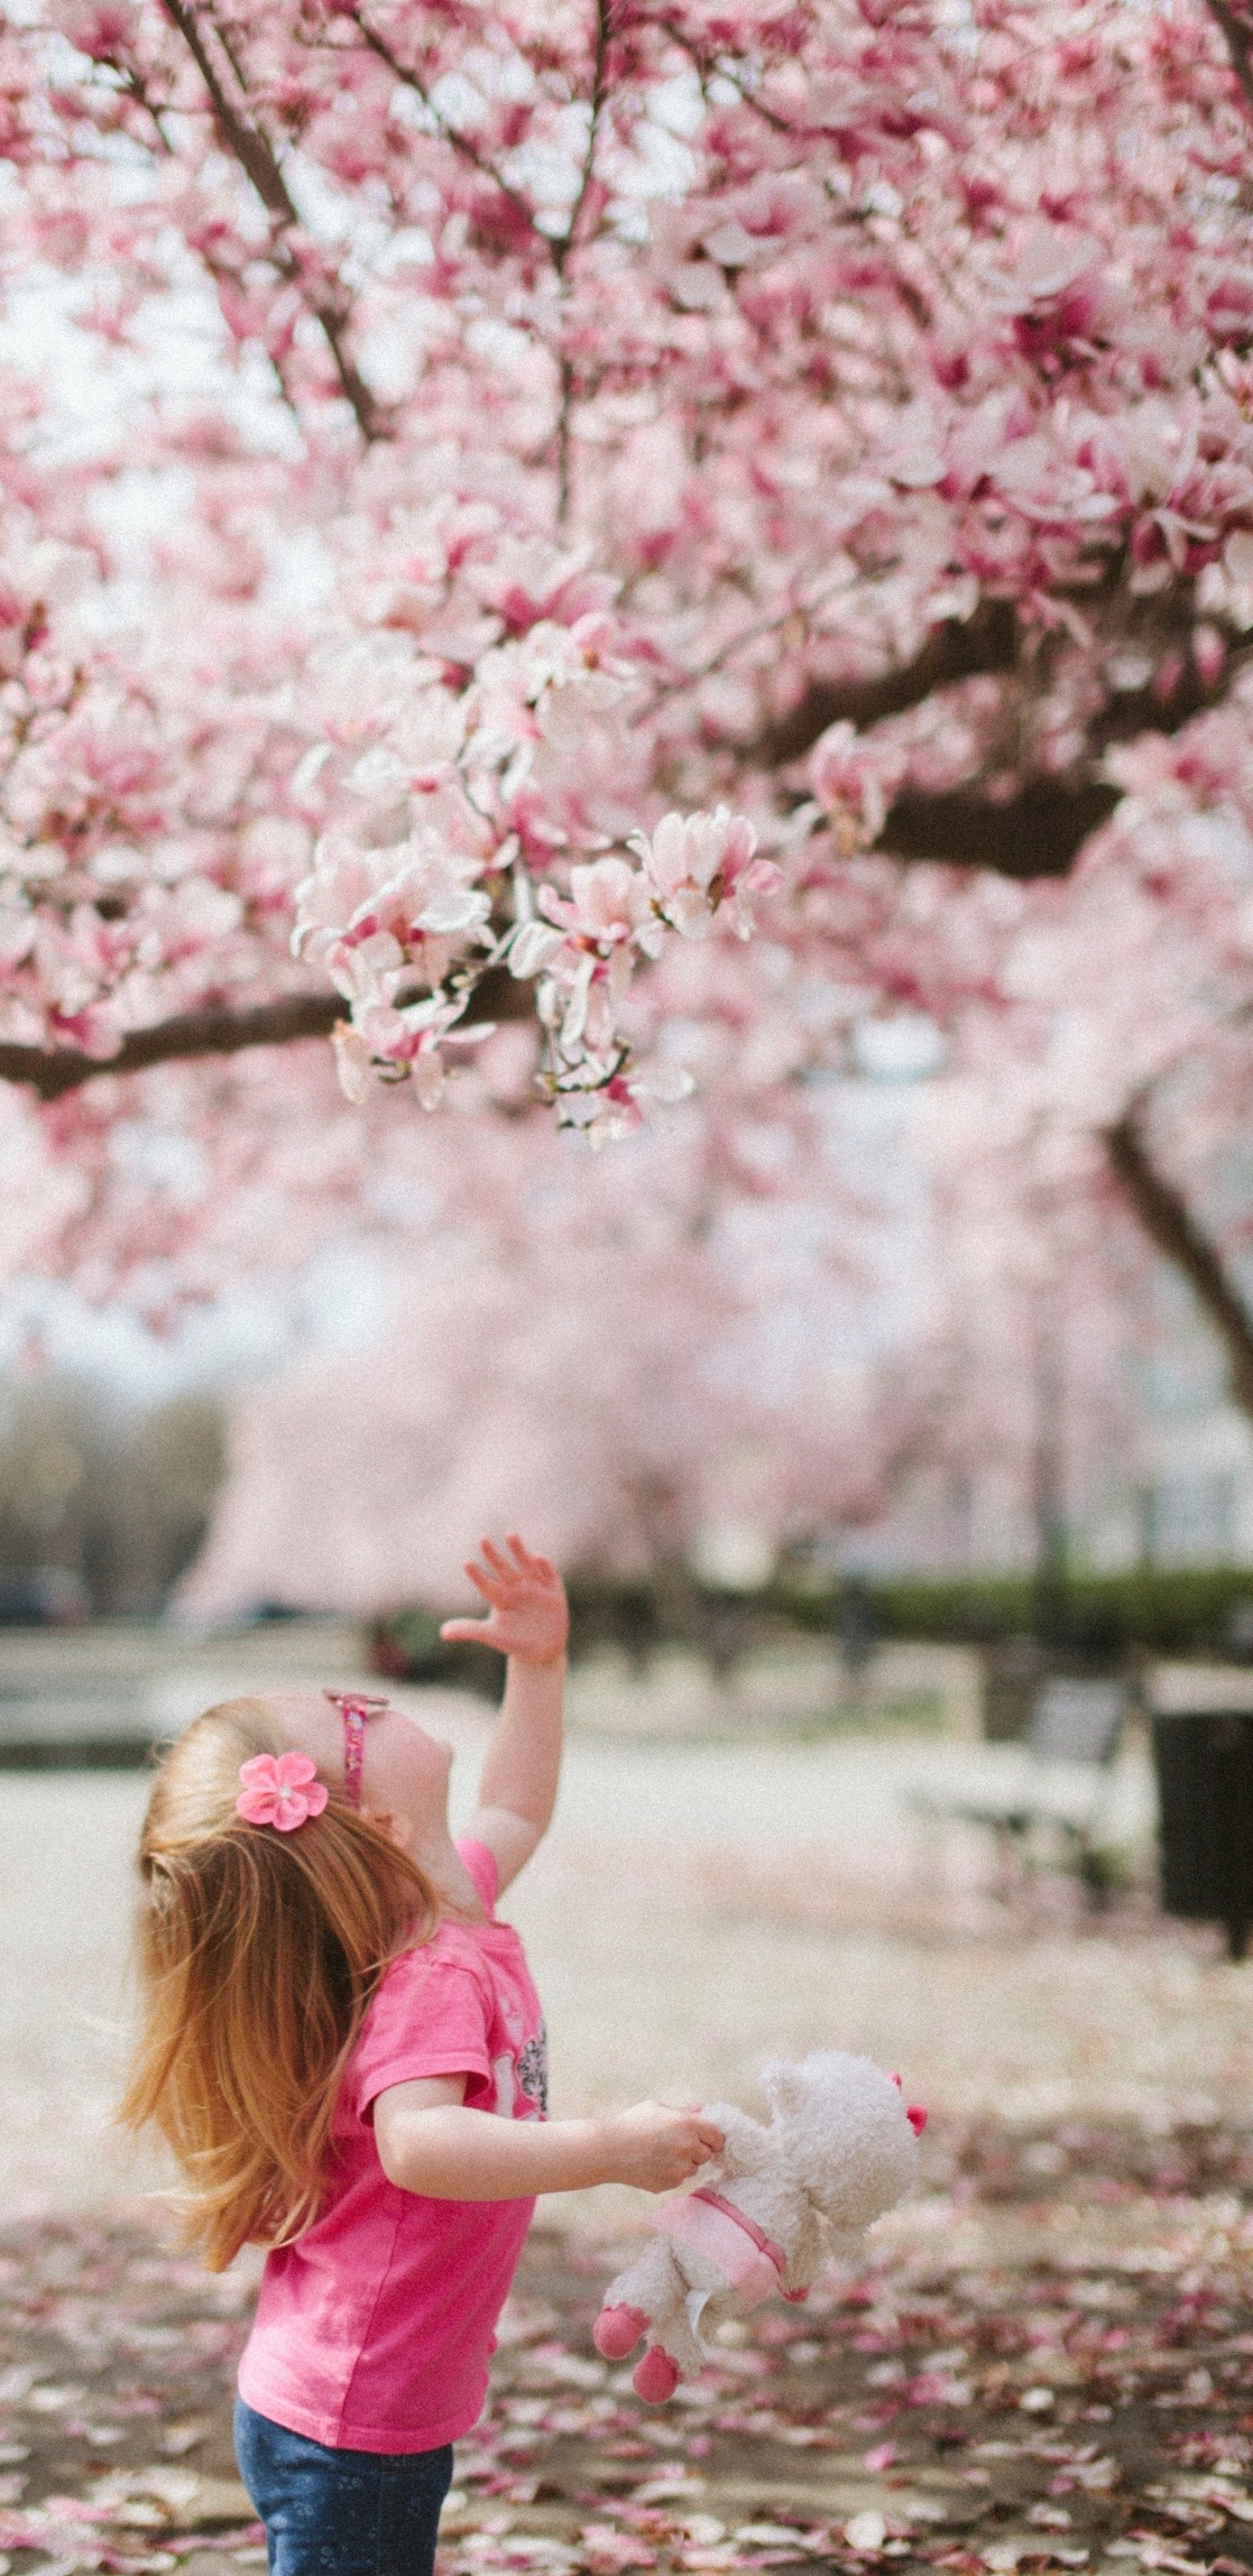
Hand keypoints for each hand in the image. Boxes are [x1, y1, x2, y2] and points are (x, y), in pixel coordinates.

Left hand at [440, 1534, 568, 1666]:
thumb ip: (469, 1630)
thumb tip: (441, 1633)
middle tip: (481, 1539)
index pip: (486, 1585)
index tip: (466, 1564)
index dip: (477, 1576)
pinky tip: (537, 1557)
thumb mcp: (492, 1635)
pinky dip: (544, 1566)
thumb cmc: (514, 1640)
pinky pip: (549, 1574)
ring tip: (510, 1535)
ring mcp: (535, 1587)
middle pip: (503, 1569)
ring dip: (519, 1550)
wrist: (542, 1650)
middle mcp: (516, 1587)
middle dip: (493, 1555)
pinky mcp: (553, 1590)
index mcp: (500, 1597)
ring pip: (525, 1565)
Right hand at [599, 2101, 724, 2193]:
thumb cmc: (631, 2123)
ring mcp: (680, 2169)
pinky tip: (653, 2164)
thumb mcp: (657, 2108)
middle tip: (678, 2144)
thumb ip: (683, 2111)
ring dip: (684, 2163)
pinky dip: (671, 2174)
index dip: (713, 2137)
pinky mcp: (669, 2184)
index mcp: (688, 2125)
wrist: (609, 2150)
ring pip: (693, 2168)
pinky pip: (678, 2179)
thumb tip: (701, 2110)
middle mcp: (688, 2148)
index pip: (717, 2136)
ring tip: (661, 2154)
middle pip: (707, 2154)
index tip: (706, 2138)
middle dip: (697, 2150)